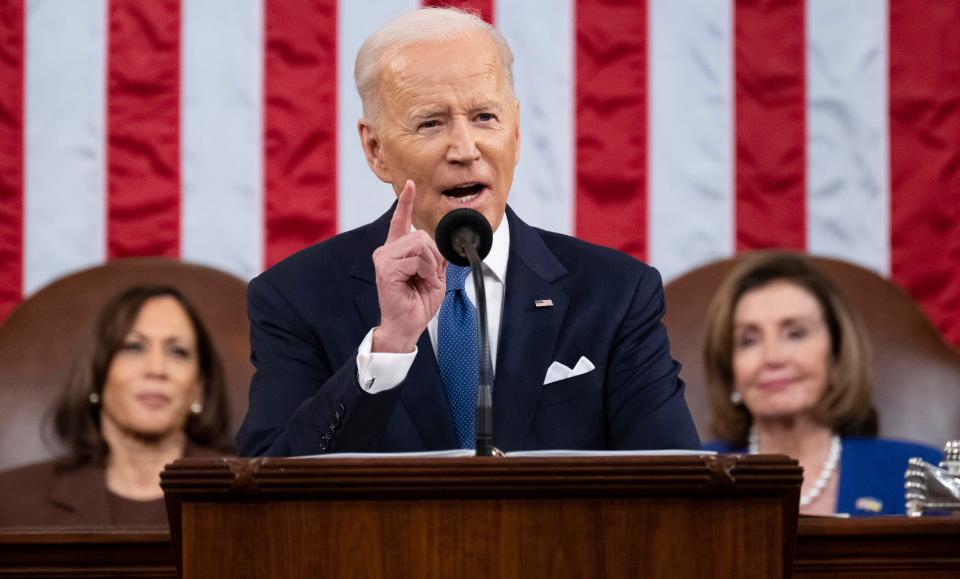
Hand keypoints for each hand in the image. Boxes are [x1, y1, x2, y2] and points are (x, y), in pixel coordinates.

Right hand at [371, 180, 446, 352]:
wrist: (407, 325)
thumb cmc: (417, 304)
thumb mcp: (435, 276)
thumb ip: (438, 257)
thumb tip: (447, 243)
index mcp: (398, 250)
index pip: (401, 220)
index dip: (406, 202)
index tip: (411, 184)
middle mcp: (387, 250)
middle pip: (421, 234)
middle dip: (435, 256)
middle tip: (429, 277)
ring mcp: (384, 258)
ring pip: (420, 244)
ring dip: (430, 265)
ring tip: (423, 281)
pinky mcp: (386, 267)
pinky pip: (417, 258)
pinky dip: (425, 271)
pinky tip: (418, 283)